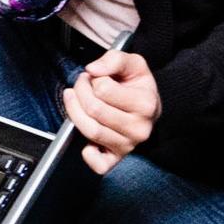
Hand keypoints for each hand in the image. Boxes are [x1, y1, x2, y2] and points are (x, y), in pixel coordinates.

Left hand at [61, 48, 161, 174]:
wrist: (149, 106)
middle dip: (80, 91)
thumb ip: (114, 59)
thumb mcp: (132, 63)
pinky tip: (87, 140)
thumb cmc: (137, 85)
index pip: (103, 89)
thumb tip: (93, 70)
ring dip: (74, 111)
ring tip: (76, 99)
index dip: (92, 79)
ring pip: (90, 130)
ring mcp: (129, 145)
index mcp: (146, 104)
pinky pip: (99, 164)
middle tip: (82, 85)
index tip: (94, 77)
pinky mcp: (118, 157)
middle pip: (93, 109)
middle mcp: (139, 128)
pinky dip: (88, 154)